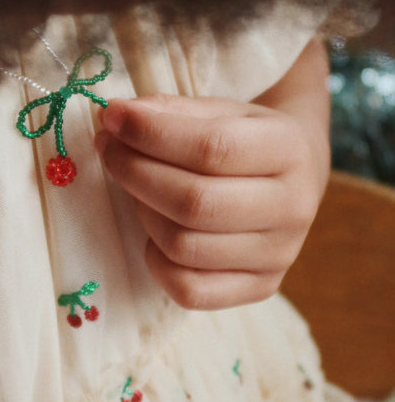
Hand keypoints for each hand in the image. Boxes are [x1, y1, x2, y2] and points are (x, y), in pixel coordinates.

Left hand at [95, 90, 328, 309]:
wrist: (291, 177)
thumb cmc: (244, 140)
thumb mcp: (218, 111)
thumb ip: (168, 111)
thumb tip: (114, 119)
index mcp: (289, 149)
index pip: (211, 148)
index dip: (151, 135)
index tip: (112, 119)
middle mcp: (293, 207)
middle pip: (194, 203)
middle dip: (135, 173)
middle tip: (109, 151)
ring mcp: (278, 255)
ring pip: (184, 246)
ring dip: (143, 213)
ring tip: (137, 189)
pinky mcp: (260, 287)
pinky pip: (189, 290)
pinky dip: (157, 262)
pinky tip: (154, 234)